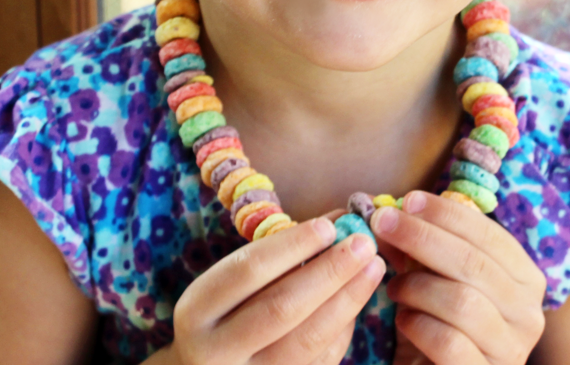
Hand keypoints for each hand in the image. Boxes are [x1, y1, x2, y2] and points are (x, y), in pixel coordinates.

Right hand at [170, 216, 385, 364]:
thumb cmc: (226, 313)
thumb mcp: (233, 282)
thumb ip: (281, 250)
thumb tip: (339, 220)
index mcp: (196, 312)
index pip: (248, 271)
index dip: (292, 246)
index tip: (330, 226)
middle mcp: (215, 352)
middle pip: (281, 308)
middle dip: (329, 272)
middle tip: (364, 243)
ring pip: (306, 341)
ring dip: (347, 300)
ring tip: (373, 267)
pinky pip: (320, 361)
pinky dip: (343, 329)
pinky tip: (356, 301)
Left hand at [370, 192, 546, 364]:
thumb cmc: (442, 323)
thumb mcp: (438, 279)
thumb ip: (423, 248)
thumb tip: (389, 211)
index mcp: (526, 279)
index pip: (490, 235)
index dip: (448, 214)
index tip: (408, 200)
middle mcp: (528, 314)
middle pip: (473, 263)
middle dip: (422, 237)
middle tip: (383, 224)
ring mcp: (511, 349)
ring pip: (462, 302)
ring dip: (417, 286)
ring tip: (395, 287)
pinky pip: (448, 342)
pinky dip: (418, 324)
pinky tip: (404, 321)